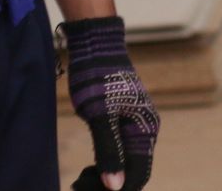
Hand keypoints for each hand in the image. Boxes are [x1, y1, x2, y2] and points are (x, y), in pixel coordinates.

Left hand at [61, 17, 158, 190]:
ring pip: (124, 165)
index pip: (137, 176)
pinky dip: (103, 165)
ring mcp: (135, 127)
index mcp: (145, 131)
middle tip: (76, 185)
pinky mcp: (123, 123)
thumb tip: (115, 187)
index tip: (84, 187)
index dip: (115, 189)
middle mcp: (145, 132)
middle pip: (131, 173)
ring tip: (77, 180)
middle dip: (105, 185)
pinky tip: (86, 167)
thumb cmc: (97, 77)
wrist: (96, 46)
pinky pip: (118, 154)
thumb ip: (109, 151)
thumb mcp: (100, 116)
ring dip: (103, 178)